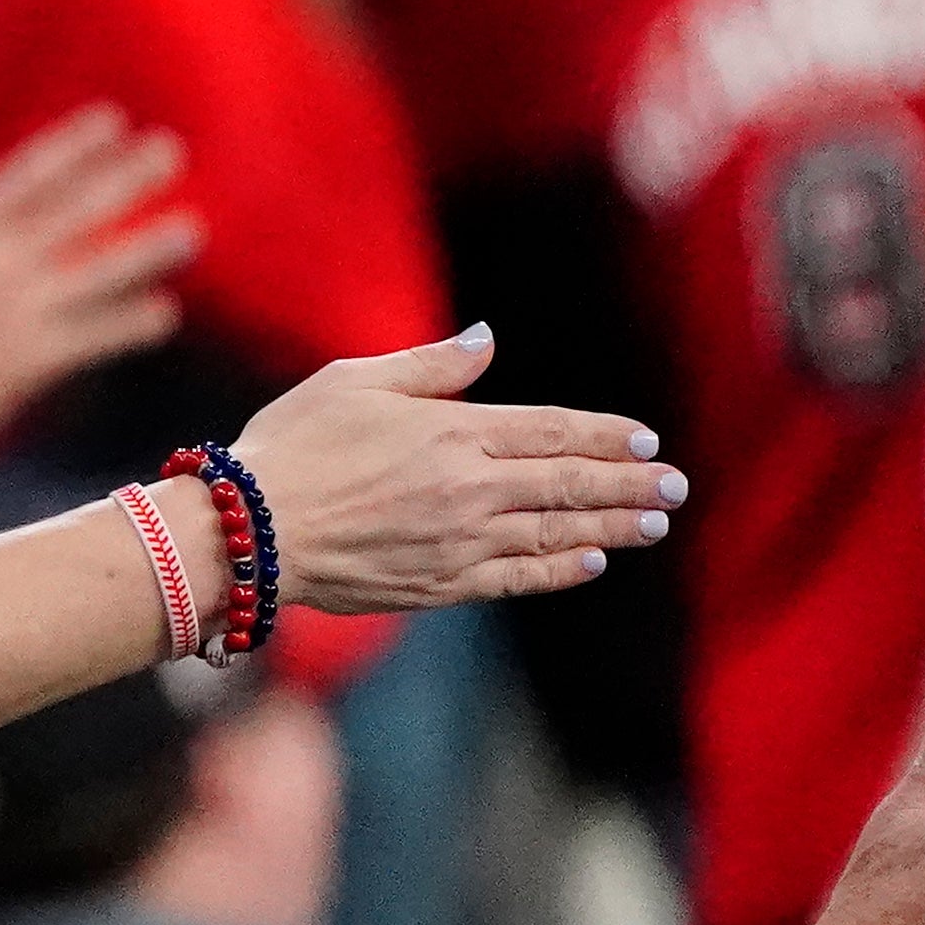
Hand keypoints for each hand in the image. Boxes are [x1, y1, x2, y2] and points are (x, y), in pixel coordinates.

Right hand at [0, 108, 197, 466]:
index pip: (29, 176)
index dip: (74, 146)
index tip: (114, 120)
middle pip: (76, 211)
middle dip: (126, 177)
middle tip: (171, 150)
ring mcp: (19, 311)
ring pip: (99, 272)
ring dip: (148, 250)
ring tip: (192, 231)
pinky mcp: (31, 360)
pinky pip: (93, 338)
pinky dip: (130, 325)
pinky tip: (165, 313)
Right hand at [223, 326, 682, 613]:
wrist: (249, 531)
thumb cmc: (293, 445)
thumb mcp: (354, 381)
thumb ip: (431, 366)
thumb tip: (486, 339)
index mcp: (453, 432)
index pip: (553, 431)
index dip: (605, 435)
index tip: (646, 439)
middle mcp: (470, 489)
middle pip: (569, 484)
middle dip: (629, 483)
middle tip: (675, 486)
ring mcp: (461, 542)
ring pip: (557, 532)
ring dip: (612, 526)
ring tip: (653, 523)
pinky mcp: (442, 584)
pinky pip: (519, 576)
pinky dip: (561, 567)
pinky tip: (590, 560)